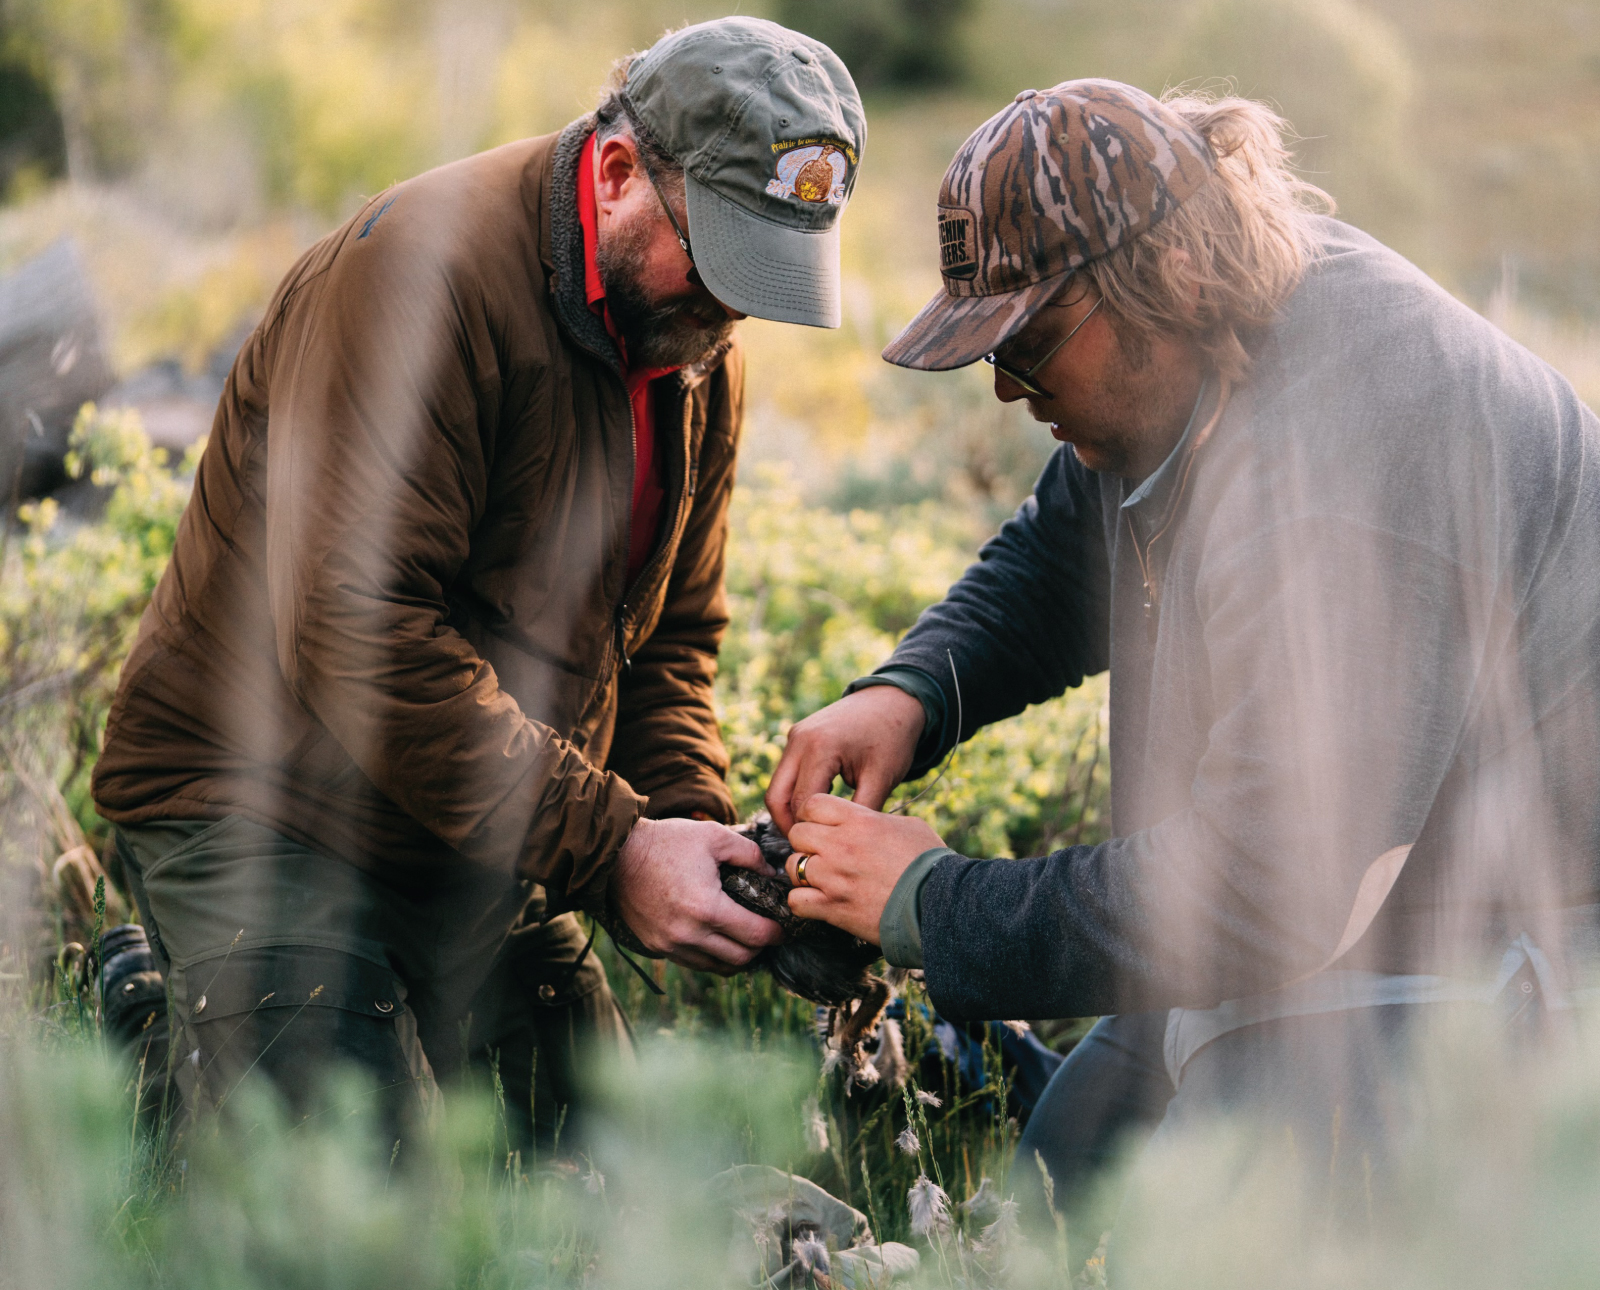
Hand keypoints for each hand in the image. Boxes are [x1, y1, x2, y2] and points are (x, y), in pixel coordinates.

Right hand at [612, 818, 784, 973]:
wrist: (615, 855)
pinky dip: (710, 955)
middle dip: (759, 948)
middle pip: (739, 958)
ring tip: (744, 939)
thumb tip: (771, 874)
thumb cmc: (667, 842)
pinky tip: (717, 939)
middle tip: (767, 933)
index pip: (755, 935)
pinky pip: (692, 961)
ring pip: (716, 966)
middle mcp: (689, 935)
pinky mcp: (655, 947)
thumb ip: (750, 854)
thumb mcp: (714, 836)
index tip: (783, 927)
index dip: (776, 933)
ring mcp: (670, 945)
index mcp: (707, 908)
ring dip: (735, 956)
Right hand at [766, 686, 924, 833]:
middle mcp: (800, 740)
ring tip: (812, 832)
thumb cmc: (892, 738)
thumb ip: (860, 813)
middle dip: (788, 826)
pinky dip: (795, 793)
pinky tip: (815, 811)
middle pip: (776, 796)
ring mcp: (795, 736)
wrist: (893, 700)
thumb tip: (844, 846)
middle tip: (808, 848)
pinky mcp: (797, 736)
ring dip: (789, 810)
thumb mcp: (882, 778)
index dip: (809, 831)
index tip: (822, 853)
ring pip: (778, 785)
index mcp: (821, 749)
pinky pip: (787, 773)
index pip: (802, 804)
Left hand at [784, 795, 944, 942]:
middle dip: (807, 841)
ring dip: (804, 871)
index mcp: (859, 820)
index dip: (814, 814)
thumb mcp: (907, 826)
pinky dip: (803, 901)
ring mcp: (833, 878)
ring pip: (793, 866)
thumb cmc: (930, 863)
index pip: (812, 804)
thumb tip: (861, 820)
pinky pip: (796, 900)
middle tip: (823, 852)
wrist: (939, 904)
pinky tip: (818, 900)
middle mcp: (840, 845)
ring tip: (822, 877)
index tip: (823, 824)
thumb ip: (874, 819)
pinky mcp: (832, 908)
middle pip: (797, 833)